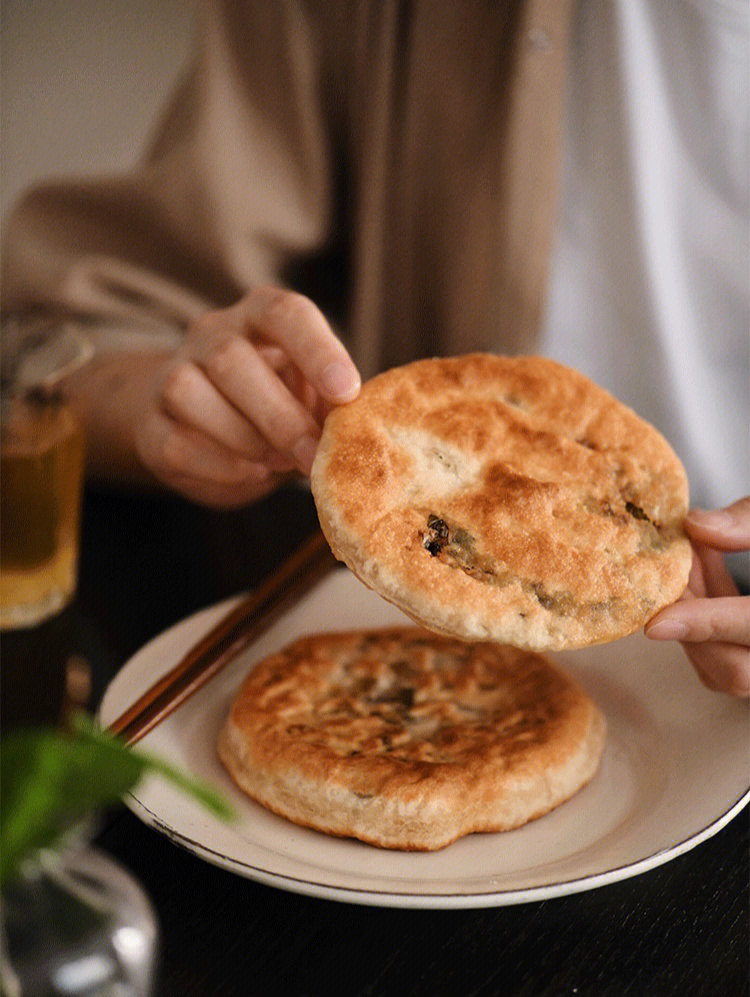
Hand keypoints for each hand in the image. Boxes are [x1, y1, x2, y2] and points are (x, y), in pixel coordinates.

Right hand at [135, 287, 359, 506]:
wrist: (203, 428)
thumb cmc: (274, 405)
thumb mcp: (308, 396)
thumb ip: (328, 405)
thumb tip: (358, 432)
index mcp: (259, 317)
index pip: (284, 312)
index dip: (317, 349)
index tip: (346, 392)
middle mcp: (210, 335)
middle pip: (232, 359)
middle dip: (280, 415)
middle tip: (312, 455)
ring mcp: (172, 374)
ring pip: (188, 391)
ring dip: (243, 436)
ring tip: (277, 464)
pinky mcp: (150, 424)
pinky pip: (174, 440)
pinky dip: (217, 464)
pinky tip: (248, 473)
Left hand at [645, 498, 749, 695]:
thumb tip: (695, 526)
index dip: (705, 625)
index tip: (655, 622)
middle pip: (735, 672)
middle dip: (691, 625)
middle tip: (671, 569)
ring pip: (727, 671)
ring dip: (695, 620)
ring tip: (689, 557)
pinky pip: (733, 659)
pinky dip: (709, 620)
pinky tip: (703, 567)